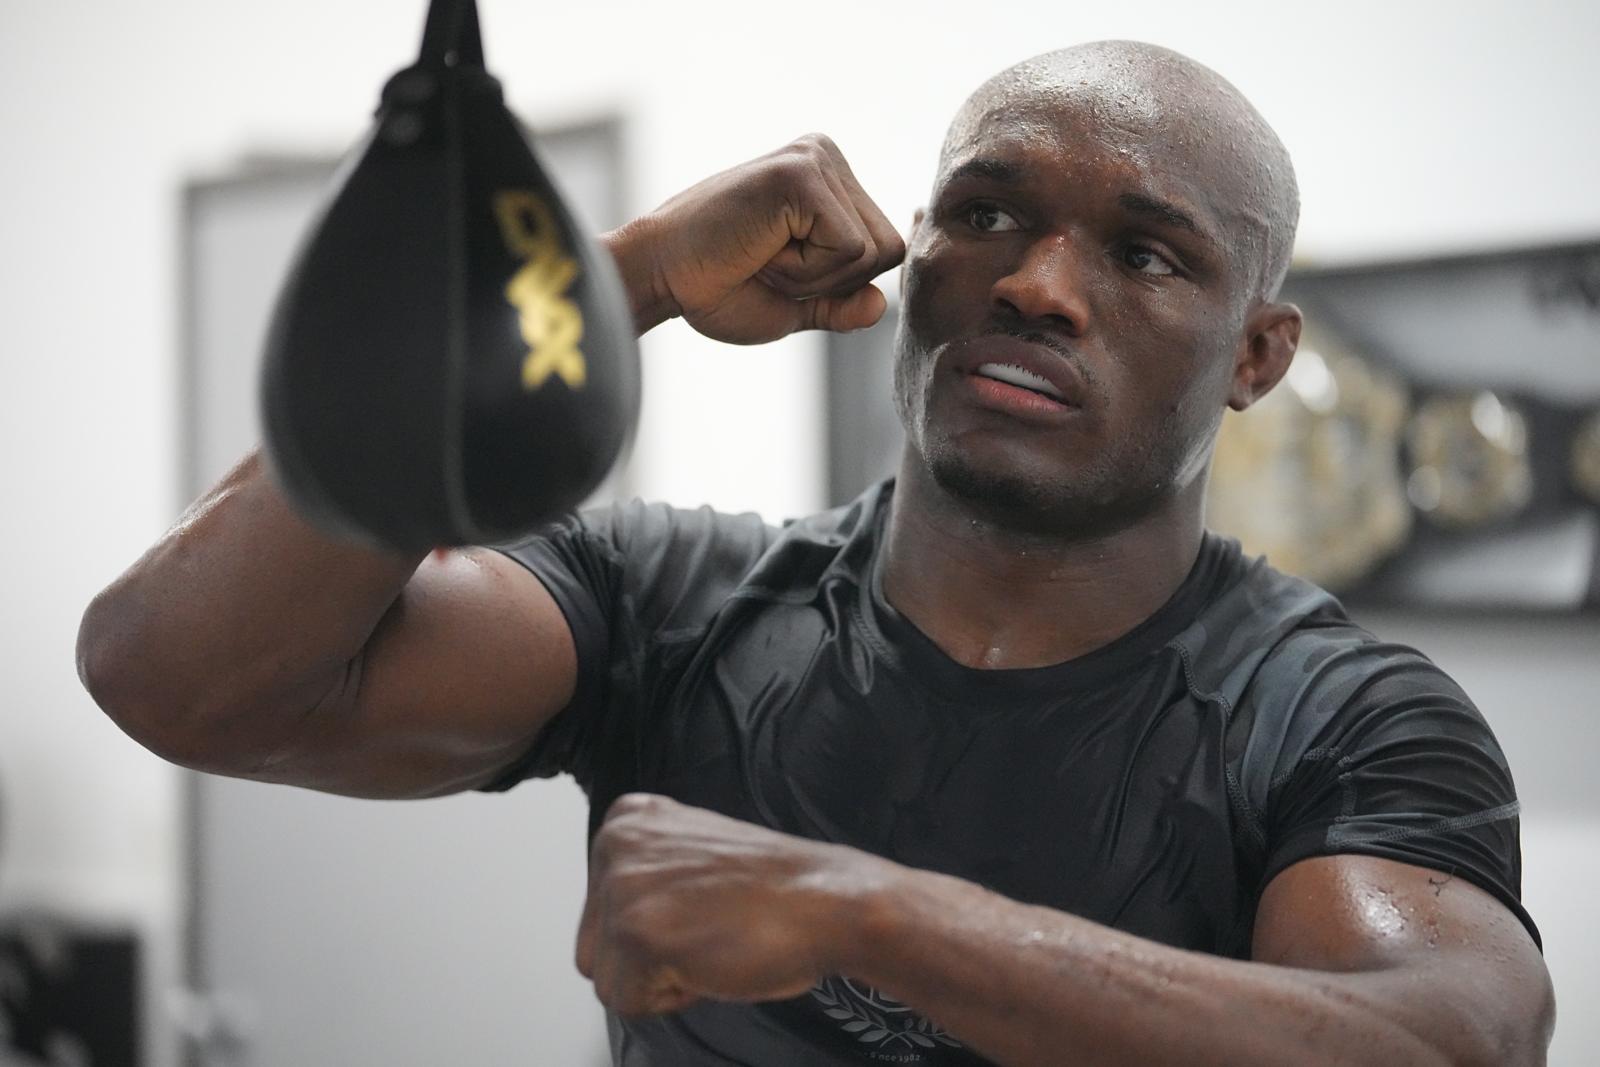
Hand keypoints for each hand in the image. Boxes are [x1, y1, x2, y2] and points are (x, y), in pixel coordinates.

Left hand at [575, 793, 888, 1015]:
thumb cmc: (772, 890)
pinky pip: (627, 1001)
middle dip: (646, 958)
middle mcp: (615, 843)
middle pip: (594, 946)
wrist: (825, 901)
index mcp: (626, 819)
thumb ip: (644, 872)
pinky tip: (709, 960)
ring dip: (658, 979)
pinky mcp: (636, 932)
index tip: (697, 908)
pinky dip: (671, 997)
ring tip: (707, 943)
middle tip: (705, 931)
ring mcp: (622, 887)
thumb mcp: (688, 853)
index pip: (599, 910)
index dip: (651, 927)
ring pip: (607, 978)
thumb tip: (610, 922)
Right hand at [603, 135, 905, 343]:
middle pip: (887, 250)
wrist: (660, 277)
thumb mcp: (796, 304)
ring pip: (870, 252)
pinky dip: (804, 271)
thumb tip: (879, 306)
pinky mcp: (802, 173)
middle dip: (831, 281)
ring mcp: (816, 159)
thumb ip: (841, 304)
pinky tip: (760, 248)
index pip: (885, 250)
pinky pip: (847, 249)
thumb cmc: (716, 288)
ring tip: (762, 252)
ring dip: (815, 277)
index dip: (838, 284)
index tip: (777, 268)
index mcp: (830, 181)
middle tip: (767, 264)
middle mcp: (827, 158)